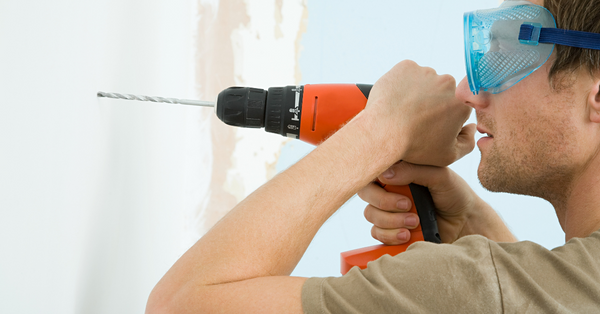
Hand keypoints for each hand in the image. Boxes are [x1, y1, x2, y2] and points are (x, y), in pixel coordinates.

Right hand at [358, 162, 516, 244]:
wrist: (466, 222)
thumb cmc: (455, 194)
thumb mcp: (439, 176)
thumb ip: (414, 171)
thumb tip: (385, 174)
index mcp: (398, 170)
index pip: (373, 171)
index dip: (376, 179)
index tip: (393, 184)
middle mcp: (390, 189)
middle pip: (367, 194)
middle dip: (385, 203)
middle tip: (408, 206)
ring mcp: (389, 210)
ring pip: (371, 214)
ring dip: (391, 220)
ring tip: (415, 222)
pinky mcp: (391, 229)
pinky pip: (377, 233)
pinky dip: (390, 235)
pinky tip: (407, 235)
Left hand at [364, 60, 474, 166]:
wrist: (383, 132)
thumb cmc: (414, 145)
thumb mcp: (447, 156)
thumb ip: (468, 142)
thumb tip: (472, 127)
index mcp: (461, 103)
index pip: (455, 107)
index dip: (443, 117)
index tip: (428, 124)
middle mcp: (448, 83)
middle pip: (441, 91)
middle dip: (431, 102)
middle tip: (414, 117)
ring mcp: (426, 72)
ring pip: (424, 80)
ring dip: (416, 91)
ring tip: (403, 109)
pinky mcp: (407, 66)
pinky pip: (407, 73)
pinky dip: (402, 82)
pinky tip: (395, 98)